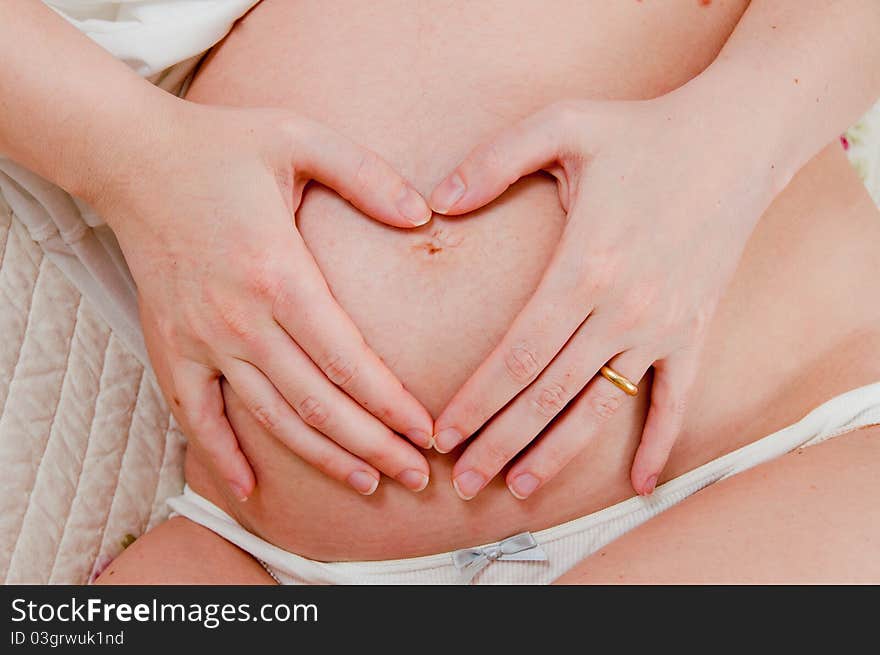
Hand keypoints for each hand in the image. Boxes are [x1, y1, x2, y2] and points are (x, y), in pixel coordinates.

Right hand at [94, 102, 435, 499]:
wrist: (132, 158)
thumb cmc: (222, 146)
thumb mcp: (301, 137)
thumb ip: (367, 174)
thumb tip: (424, 215)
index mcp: (278, 272)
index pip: (346, 359)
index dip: (390, 404)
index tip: (425, 432)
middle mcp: (239, 318)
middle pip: (317, 402)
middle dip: (372, 445)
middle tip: (415, 475)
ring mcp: (201, 339)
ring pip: (270, 418)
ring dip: (321, 458)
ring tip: (366, 482)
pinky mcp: (171, 346)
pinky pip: (196, 415)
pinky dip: (222, 455)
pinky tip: (250, 489)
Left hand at [428, 94, 784, 499]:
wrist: (735, 141)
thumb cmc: (643, 133)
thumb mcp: (563, 125)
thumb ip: (494, 159)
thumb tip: (437, 198)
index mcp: (583, 267)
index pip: (516, 355)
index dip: (476, 402)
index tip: (444, 435)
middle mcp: (623, 310)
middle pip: (548, 395)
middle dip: (500, 444)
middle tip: (464, 483)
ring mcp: (663, 327)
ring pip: (602, 409)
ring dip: (558, 455)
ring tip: (519, 489)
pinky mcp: (694, 331)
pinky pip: (676, 399)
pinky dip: (658, 443)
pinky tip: (639, 483)